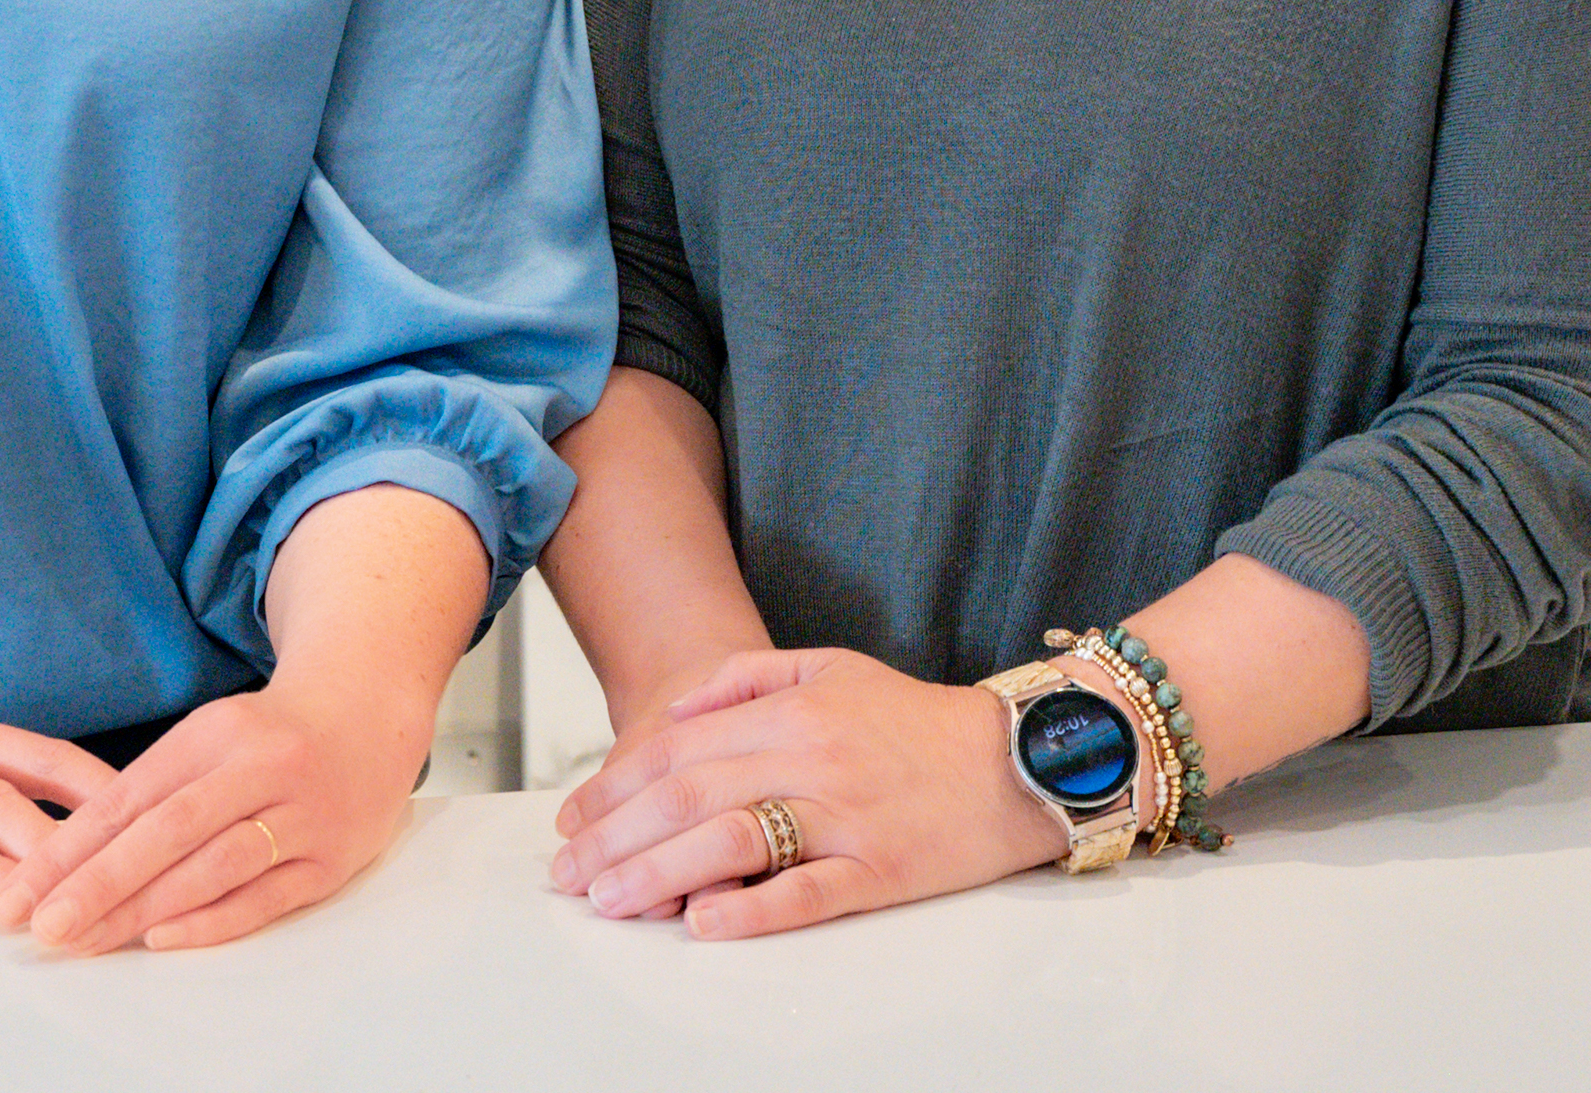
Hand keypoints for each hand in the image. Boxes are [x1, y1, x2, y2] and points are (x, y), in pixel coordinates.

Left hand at [0, 666, 433, 953]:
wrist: (371, 713)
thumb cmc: (271, 735)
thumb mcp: (209, 738)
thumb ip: (151, 790)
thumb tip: (68, 858)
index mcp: (216, 733)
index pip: (131, 796)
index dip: (71, 847)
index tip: (22, 891)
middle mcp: (259, 767)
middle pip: (168, 830)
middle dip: (99, 882)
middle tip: (45, 925)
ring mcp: (302, 813)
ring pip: (215, 864)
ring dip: (146, 908)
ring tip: (89, 940)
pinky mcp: (333, 857)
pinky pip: (268, 895)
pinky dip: (214, 920)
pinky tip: (165, 939)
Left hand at [545, 646, 1059, 938]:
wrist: (1021, 758)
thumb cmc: (917, 722)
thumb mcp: (831, 667)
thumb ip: (747, 679)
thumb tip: (677, 709)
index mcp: (794, 709)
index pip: (679, 748)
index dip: (614, 787)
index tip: (573, 822)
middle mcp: (812, 757)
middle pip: (690, 794)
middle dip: (615, 836)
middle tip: (569, 873)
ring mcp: (846, 816)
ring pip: (733, 841)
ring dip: (660, 874)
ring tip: (610, 901)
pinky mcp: (881, 871)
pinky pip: (808, 892)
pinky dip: (752, 910)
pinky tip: (704, 923)